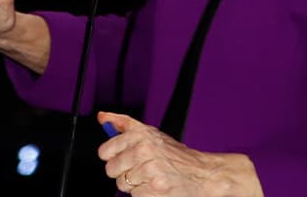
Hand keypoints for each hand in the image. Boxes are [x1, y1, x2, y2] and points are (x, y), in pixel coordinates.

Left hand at [97, 111, 263, 196]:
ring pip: (123, 184)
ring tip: (151, 178)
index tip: (122, 159)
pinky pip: (135, 196)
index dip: (112, 158)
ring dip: (135, 184)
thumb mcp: (151, 133)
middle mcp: (144, 150)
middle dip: (124, 173)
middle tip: (140, 170)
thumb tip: (103, 117)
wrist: (203, 174)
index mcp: (140, 135)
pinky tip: (156, 187)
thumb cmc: (177, 155)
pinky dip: (144, 195)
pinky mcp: (154, 188)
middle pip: (112, 170)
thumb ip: (124, 123)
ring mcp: (149, 170)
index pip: (105, 151)